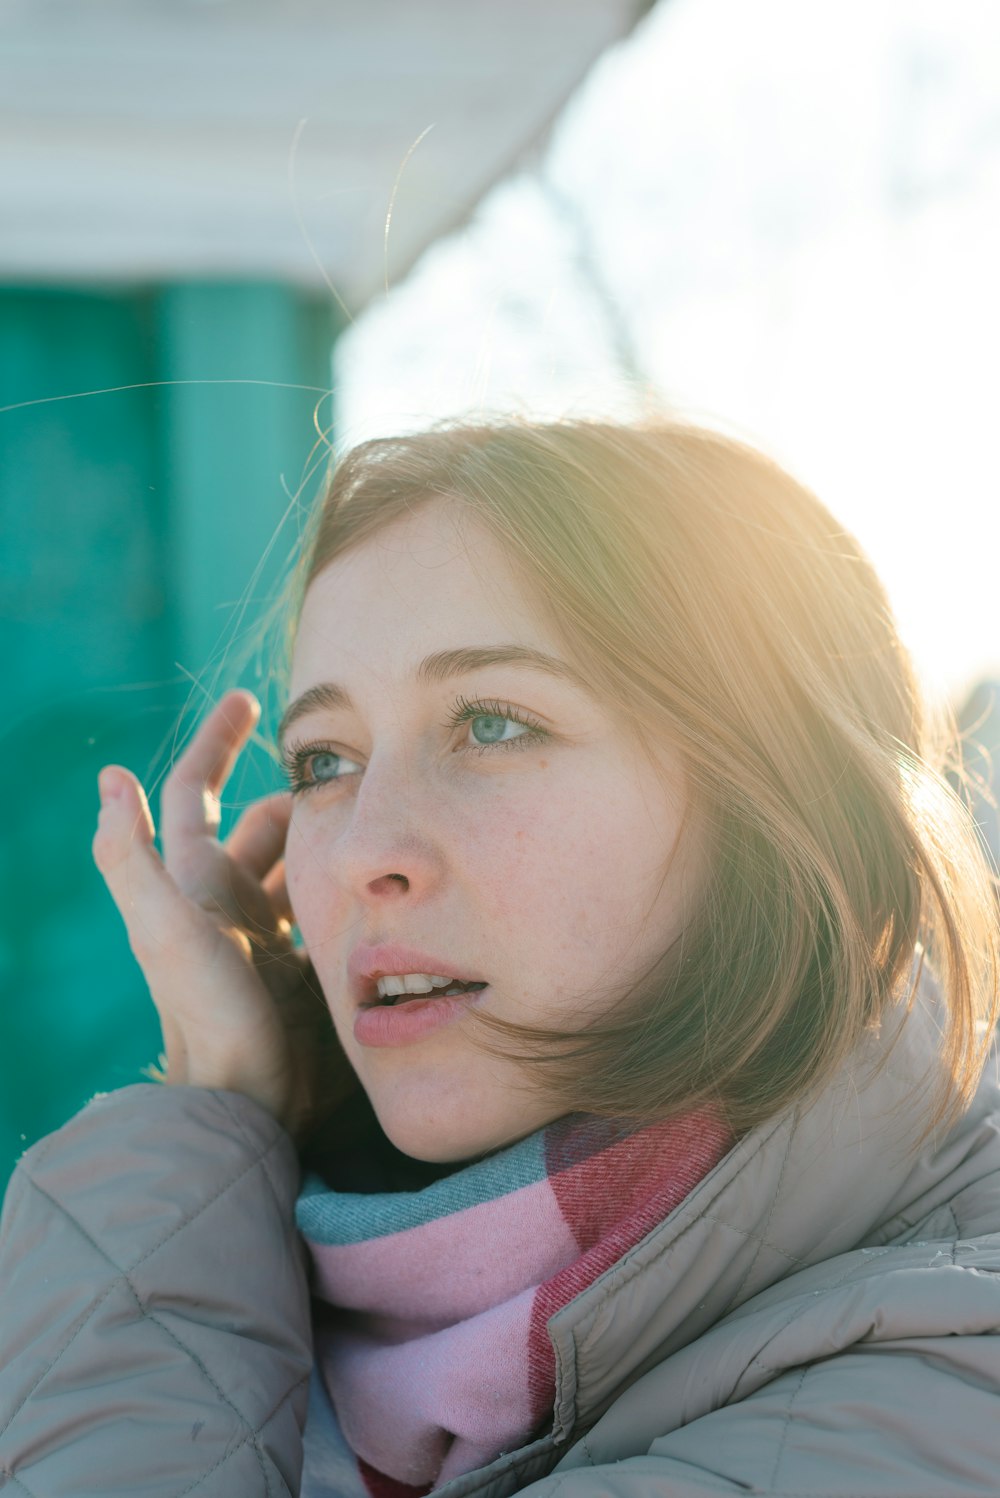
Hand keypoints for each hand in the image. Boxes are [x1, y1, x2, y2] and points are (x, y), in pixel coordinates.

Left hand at [92, 689, 355, 1145]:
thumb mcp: (164, 929)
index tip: (250, 698)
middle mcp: (229, 900)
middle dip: (295, 790)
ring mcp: (270, 933)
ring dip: (328, 835)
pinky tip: (383, 878)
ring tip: (374, 815)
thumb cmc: (206, 1011)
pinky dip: (351, 885)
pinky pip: (331, 907)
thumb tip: (107, 777)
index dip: (216, 742)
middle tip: (346, 769)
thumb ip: (132, 856)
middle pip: (260, 824)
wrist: (248, 1100)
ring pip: (301, 861)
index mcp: (194, 881)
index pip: (195, 793)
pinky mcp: (307, 964)